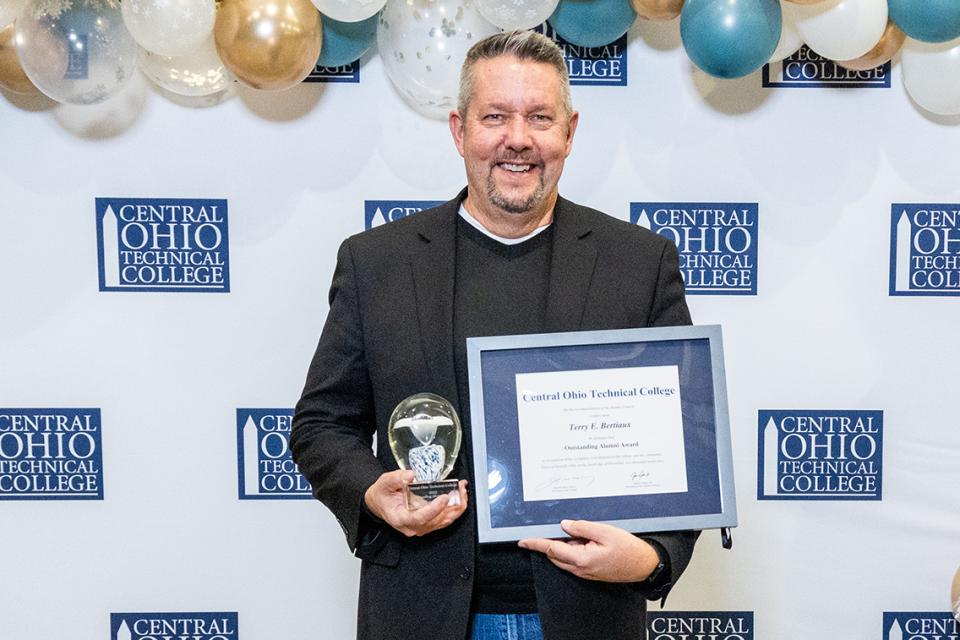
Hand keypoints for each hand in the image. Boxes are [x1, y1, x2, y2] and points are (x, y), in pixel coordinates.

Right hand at [363, 469, 467, 536]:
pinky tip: (459, 495)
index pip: (420, 518)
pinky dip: (454, 508)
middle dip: (452, 505)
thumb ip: (396, 478)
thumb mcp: (384, 483)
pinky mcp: (428, 523)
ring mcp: (421, 526)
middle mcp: (412, 526)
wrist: (379, 502)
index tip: (444, 497)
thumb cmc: (382, 495)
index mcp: (400, 518)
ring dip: (457, 507)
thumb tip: (411, 475)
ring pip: (444, 521)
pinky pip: (444, 519)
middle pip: (437, 520)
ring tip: (462, 490)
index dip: (434, 509)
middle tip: (460, 489)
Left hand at [518, 519, 660, 581]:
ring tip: (583, 532)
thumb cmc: (628, 549)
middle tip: (558, 526)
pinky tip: (586, 539)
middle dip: (553, 541)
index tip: (522, 541)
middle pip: (556, 554)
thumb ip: (582, 527)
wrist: (644, 565)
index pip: (552, 550)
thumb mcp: (605, 531)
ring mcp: (585, 572)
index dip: (536, 544)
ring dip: (566, 545)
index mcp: (581, 559)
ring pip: (565, 557)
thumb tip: (564, 525)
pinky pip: (575, 559)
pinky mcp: (590, 572)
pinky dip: (574, 549)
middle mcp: (580, 569)